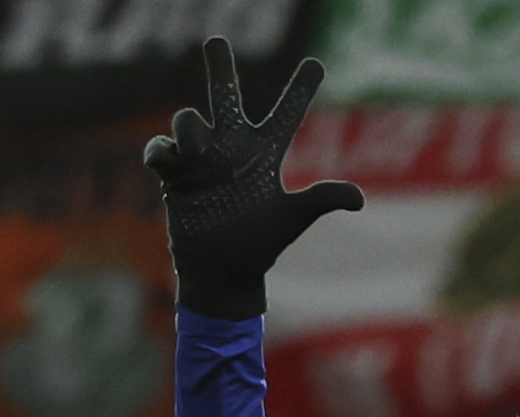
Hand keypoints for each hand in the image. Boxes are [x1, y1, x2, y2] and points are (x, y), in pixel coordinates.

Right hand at [143, 41, 363, 318]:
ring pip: (188, 121)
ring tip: (198, 146)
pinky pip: (160, 149)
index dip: (301, 89)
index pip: (286, 114)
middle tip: (216, 41)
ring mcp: (200, 159)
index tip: (317, 64)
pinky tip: (163, 161)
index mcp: (264, 154)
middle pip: (225, 95)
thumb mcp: (292, 218)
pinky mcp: (174, 174)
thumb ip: (320, 200)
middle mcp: (231, 147)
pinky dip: (160, 150)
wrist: (224, 272)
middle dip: (220, 68)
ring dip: (189, 126)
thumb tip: (358, 198)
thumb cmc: (259, 244)